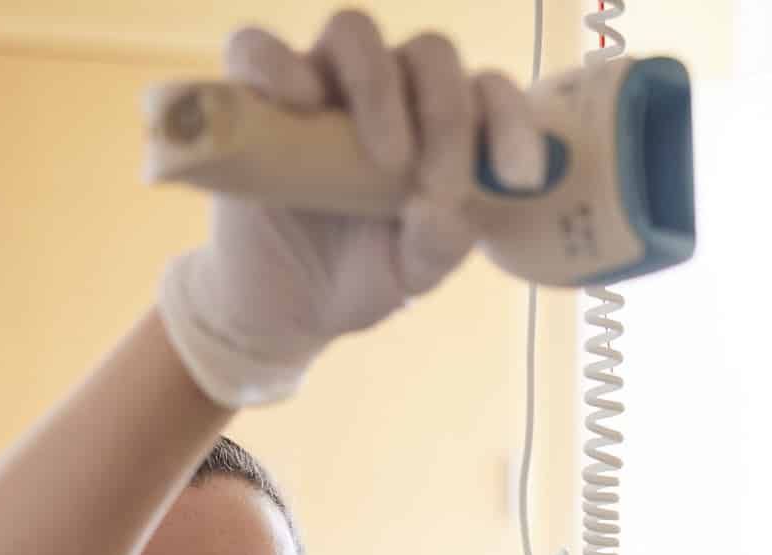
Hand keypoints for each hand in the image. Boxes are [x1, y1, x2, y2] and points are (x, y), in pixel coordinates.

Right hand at [159, 11, 543, 406]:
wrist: (280, 305)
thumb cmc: (358, 277)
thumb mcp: (408, 277)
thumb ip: (435, 250)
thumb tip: (443, 213)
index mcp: (440, 127)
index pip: (488, 91)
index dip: (511, 121)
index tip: (515, 178)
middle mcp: (389, 92)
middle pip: (430, 54)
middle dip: (447, 114)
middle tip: (437, 186)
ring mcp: (322, 86)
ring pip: (354, 32)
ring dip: (377, 84)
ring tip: (382, 157)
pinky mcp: (256, 97)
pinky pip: (255, 49)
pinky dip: (277, 64)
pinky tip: (299, 102)